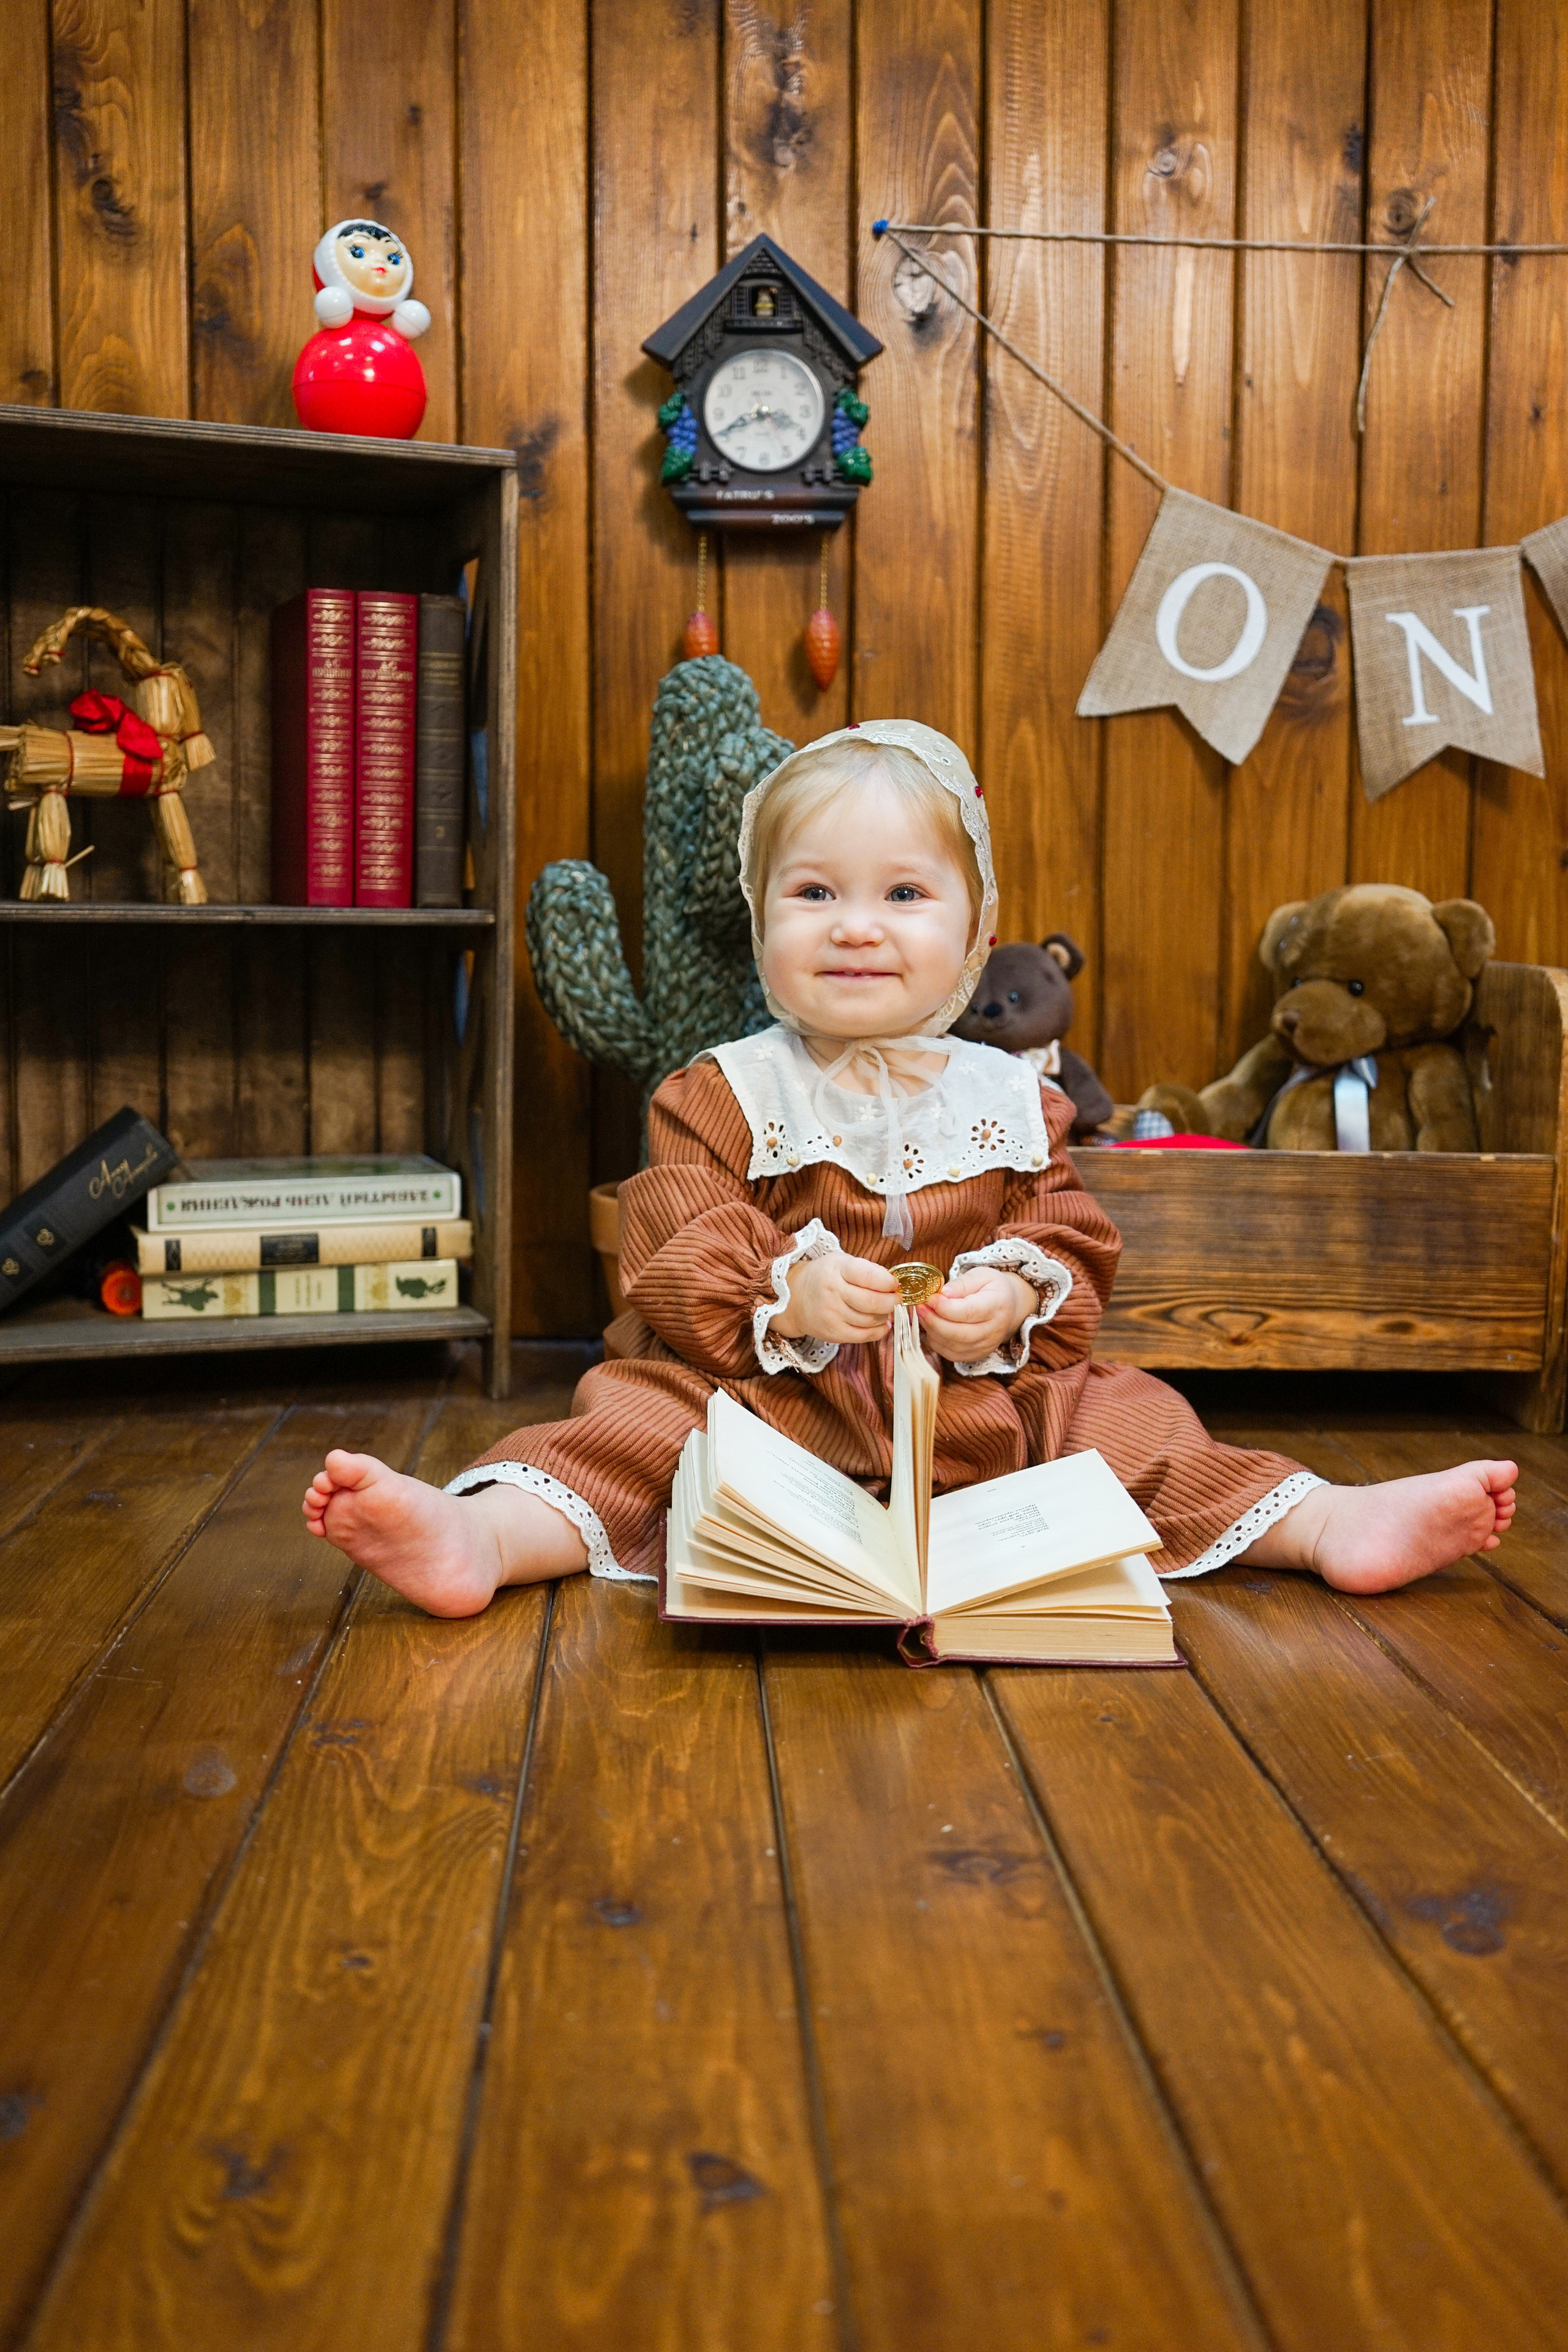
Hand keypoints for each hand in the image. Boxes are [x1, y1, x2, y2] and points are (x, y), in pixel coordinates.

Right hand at [772, 1250, 898, 1344]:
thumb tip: (894, 1285)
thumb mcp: (842, 1262)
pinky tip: (882, 1323)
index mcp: (837, 1269)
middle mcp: (832, 1292)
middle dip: (892, 1301)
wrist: (795, 1299)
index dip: (888, 1282)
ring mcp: (832, 1315)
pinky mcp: (833, 1334)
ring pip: (871, 1320)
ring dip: (885, 1315)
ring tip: (886, 1309)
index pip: (868, 1276)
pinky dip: (880, 1330)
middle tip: (897, 1299)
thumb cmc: (826, 1277)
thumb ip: (867, 1270)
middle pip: (872, 1301)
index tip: (894, 1284)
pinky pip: (864, 1336)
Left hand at [917, 1268, 1036, 1364]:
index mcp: (997, 1305)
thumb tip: (942, 1294)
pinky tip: (932, 1327)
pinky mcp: (977, 1355)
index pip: (968, 1312)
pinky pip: (952, 1355)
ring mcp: (986, 1345)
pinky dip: (937, 1343)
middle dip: (934, 1321)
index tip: (930, 1298)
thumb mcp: (980, 1275)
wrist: (1011, 1307)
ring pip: (954, 1347)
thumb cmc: (993, 1288)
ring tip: (924, 1315)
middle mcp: (994, 1330)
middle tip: (920, 1308)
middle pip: (959, 1334)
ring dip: (933, 1332)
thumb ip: (961, 1284)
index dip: (945, 1308)